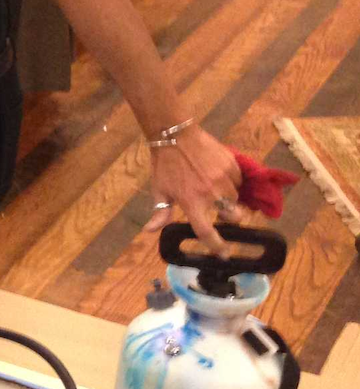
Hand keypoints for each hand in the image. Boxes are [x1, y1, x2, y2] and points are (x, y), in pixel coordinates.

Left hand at [142, 126, 243, 252]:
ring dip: (230, 199)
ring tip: (216, 191)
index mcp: (192, 202)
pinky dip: (232, 183)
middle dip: (231, 218)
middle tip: (221, 214)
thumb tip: (150, 230)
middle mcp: (211, 193)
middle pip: (233, 216)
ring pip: (236, 198)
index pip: (207, 231)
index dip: (216, 245)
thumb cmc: (164, 165)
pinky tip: (219, 177)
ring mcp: (224, 178)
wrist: (175, 135)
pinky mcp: (232, 165)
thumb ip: (160, 212)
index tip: (223, 254)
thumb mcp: (159, 190)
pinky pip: (238, 181)